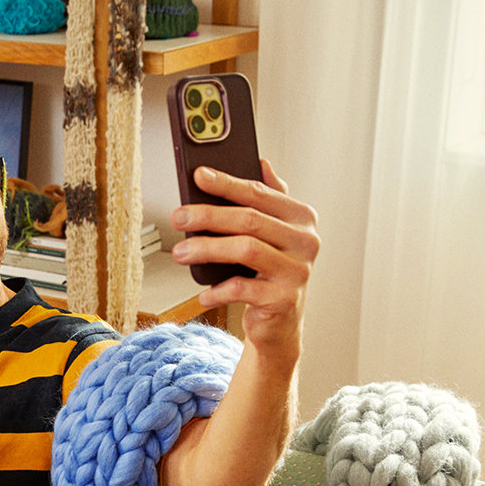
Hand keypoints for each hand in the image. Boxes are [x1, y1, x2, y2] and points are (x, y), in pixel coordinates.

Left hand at [170, 160, 316, 358]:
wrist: (282, 323)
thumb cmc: (270, 272)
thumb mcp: (273, 234)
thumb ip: (269, 199)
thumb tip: (262, 162)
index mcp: (302, 218)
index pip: (259, 194)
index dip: (227, 183)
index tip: (198, 175)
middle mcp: (305, 242)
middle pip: (249, 220)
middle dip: (208, 215)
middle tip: (178, 217)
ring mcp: (298, 271)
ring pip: (245, 250)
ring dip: (207, 249)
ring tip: (180, 252)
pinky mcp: (284, 299)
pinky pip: (241, 288)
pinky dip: (217, 291)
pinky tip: (203, 294)